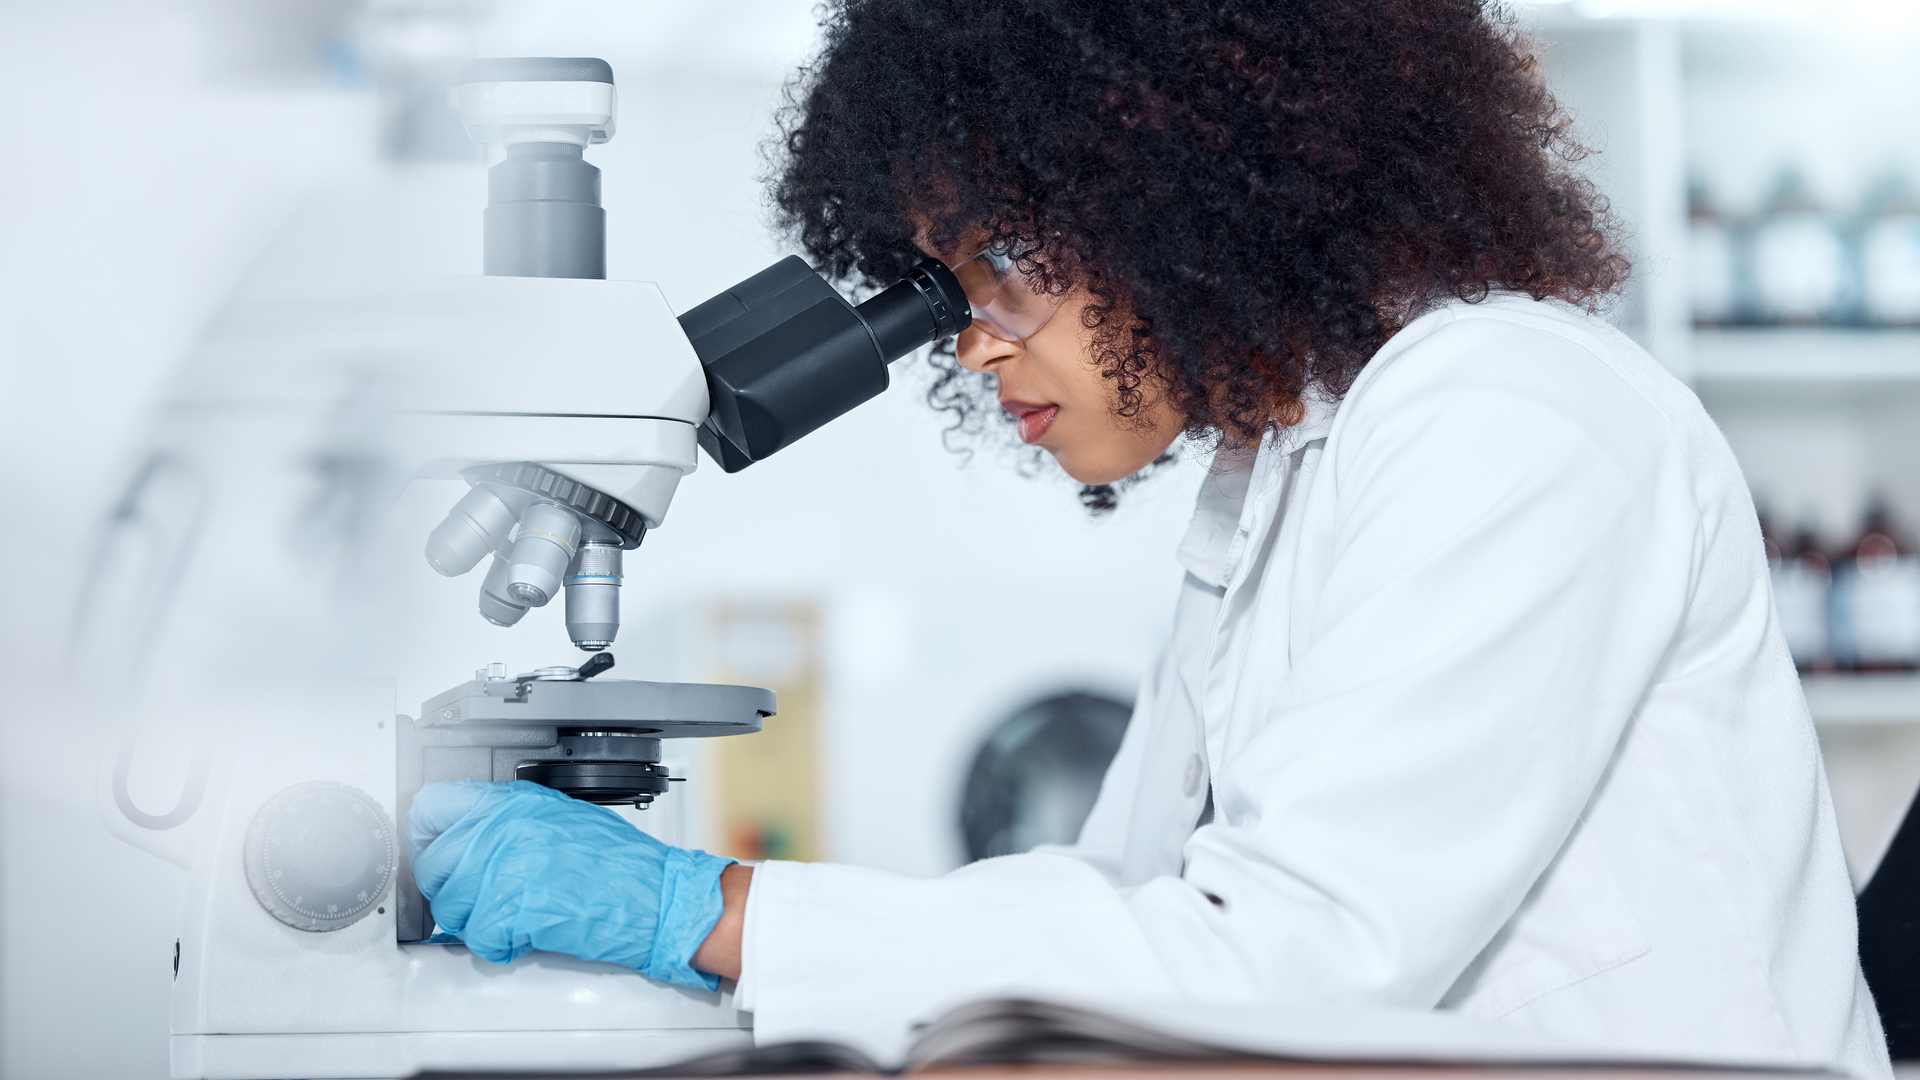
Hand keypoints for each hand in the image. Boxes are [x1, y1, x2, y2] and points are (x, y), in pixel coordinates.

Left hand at [407, 779, 734, 989]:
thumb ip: (508, 818)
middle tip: (473, 896)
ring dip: (471, 919)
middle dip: (448, 887)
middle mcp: (504, 831)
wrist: (655, 896)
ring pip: (449, 906)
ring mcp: (507, 872)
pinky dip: (496, 943)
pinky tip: (521, 934)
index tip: (427, 847)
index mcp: (513, 803)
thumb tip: (467, 831)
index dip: (423, 832)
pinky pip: (476, 936)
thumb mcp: (559, 814)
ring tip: (506, 915)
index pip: (432, 806)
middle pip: (433, 863)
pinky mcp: (515, 912)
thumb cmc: (619, 862)